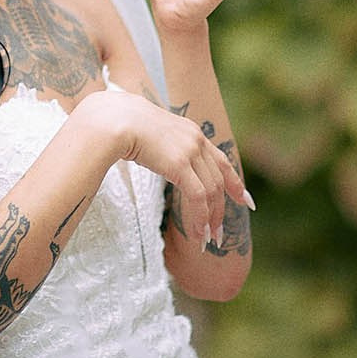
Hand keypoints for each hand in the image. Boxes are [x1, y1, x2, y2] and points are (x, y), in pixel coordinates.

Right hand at [72, 89, 247, 251]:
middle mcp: (196, 140)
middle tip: (218, 233)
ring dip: (211, 218)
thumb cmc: (119, 123)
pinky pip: (197, 197)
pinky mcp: (180, 165)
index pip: (220, 159)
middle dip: (221, 209)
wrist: (112, 118)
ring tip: (207, 239)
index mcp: (190, 131)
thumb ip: (157, 144)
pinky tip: (197, 233)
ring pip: (211, 192)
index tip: (244, 200)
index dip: (234, 182)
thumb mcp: (147, 132)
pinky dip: (200, 217)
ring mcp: (190, 151)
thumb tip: (148, 152)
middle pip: (218, 180)